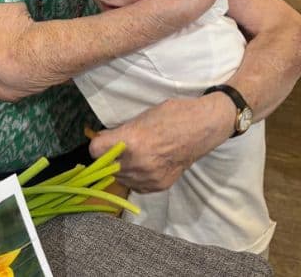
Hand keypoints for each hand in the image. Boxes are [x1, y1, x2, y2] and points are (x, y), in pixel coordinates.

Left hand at [88, 94, 233, 192]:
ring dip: (124, 168)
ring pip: (121, 178)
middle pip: (107, 166)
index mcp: (131, 140)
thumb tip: (102, 140)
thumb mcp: (143, 116)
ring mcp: (149, 177)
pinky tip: (148, 164)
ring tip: (139, 155)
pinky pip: (137, 185)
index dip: (97, 145)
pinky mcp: (159, 185)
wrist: (205, 127)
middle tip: (124, 147)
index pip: (95, 151)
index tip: (102, 142)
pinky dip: (138, 176)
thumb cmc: (175, 114)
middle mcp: (137, 162)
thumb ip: (122, 131)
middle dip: (111, 158)